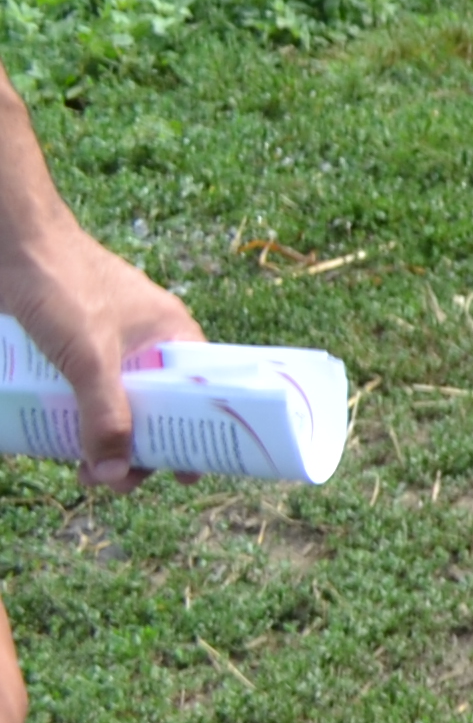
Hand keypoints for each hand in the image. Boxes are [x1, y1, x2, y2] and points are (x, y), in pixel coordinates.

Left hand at [0, 223, 195, 489]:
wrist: (8, 240)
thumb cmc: (61, 284)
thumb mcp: (90, 359)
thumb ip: (105, 415)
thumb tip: (115, 476)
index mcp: (172, 336)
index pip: (202, 395)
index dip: (198, 435)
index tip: (184, 474)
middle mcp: (146, 342)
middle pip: (156, 408)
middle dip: (139, 449)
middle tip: (117, 481)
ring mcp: (106, 344)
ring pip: (115, 404)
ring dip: (103, 440)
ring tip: (80, 470)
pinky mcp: (69, 345)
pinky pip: (83, 391)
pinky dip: (75, 418)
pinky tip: (57, 438)